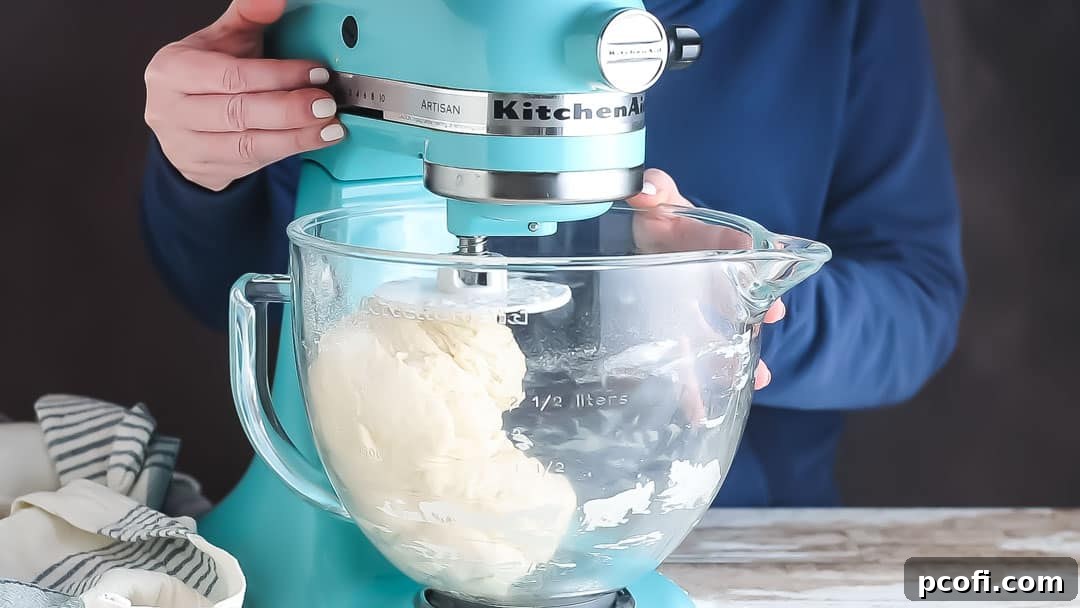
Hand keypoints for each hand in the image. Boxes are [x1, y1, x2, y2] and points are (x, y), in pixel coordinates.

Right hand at [144, 0, 344, 191]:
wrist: (184, 126)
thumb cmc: (207, 77)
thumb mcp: (221, 42)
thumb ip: (248, 17)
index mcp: (172, 70)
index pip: (230, 75)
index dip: (276, 75)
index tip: (314, 72)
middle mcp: (172, 110)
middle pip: (238, 112)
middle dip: (288, 107)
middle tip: (325, 102)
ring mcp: (187, 145)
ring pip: (248, 143)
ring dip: (295, 134)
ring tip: (329, 124)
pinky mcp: (208, 169)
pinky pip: (254, 161)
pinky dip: (290, 149)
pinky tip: (316, 139)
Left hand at [626, 169, 783, 389]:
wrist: (646, 248)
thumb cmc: (660, 223)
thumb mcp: (658, 203)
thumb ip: (653, 190)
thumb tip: (645, 189)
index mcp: (713, 244)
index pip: (737, 244)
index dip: (754, 249)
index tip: (769, 251)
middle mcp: (715, 280)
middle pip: (741, 297)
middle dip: (760, 307)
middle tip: (776, 314)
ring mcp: (702, 312)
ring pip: (726, 336)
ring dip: (742, 355)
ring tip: (759, 376)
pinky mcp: (682, 336)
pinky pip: (693, 364)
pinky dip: (697, 388)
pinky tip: (702, 412)